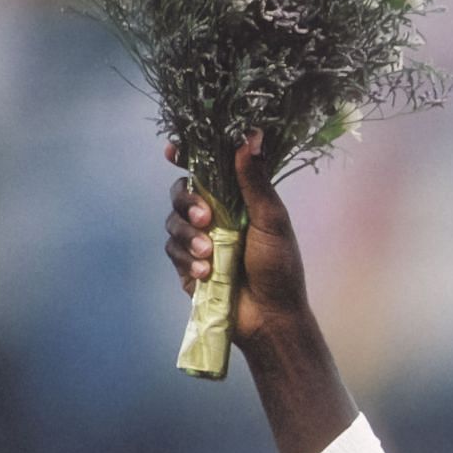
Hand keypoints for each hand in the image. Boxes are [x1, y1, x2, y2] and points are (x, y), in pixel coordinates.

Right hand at [162, 134, 310, 346]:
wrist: (271, 316)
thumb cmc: (280, 268)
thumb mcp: (271, 221)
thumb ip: (256, 181)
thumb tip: (250, 136)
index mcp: (236, 201)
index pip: (206, 171)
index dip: (187, 156)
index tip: (173, 150)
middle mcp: (215, 217)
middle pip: (181, 192)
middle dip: (187, 202)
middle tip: (205, 218)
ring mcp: (199, 240)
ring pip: (172, 222)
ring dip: (189, 237)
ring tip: (211, 256)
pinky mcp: (188, 264)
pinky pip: (173, 250)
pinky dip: (188, 259)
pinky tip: (207, 273)